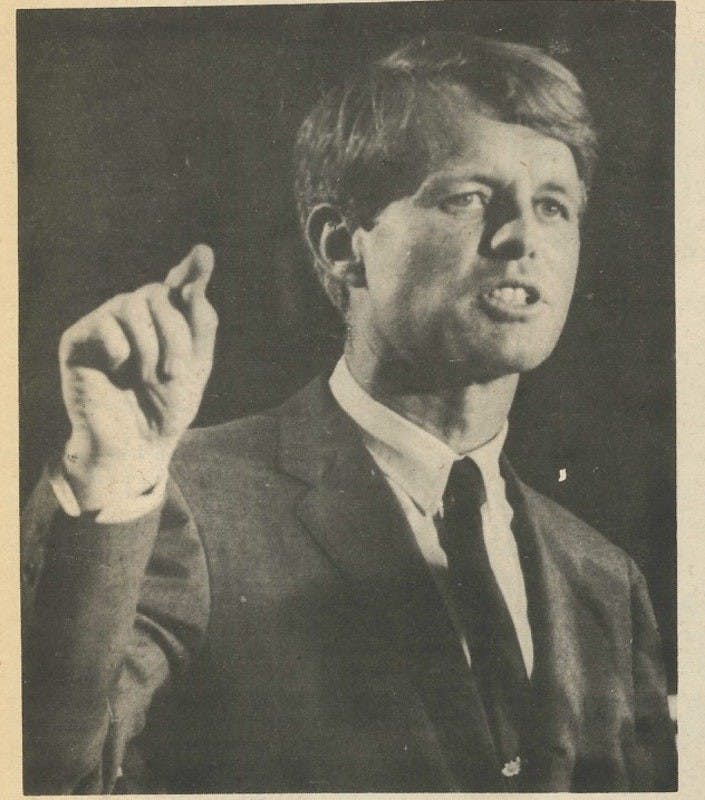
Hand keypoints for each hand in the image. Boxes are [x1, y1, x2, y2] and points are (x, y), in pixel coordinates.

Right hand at [59, 245, 217, 509]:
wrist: (136, 445)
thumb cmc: (166, 407)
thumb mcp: (196, 368)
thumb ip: (200, 326)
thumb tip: (194, 285)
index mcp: (166, 319)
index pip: (179, 284)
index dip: (191, 269)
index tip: (204, 254)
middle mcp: (135, 315)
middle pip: (159, 294)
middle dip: (175, 336)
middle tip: (174, 374)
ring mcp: (105, 324)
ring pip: (132, 303)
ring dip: (151, 346)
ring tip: (148, 377)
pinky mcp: (79, 340)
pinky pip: (104, 324)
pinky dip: (120, 349)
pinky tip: (118, 370)